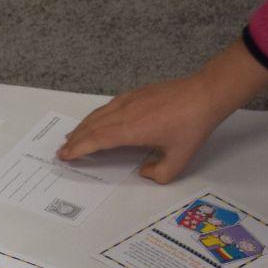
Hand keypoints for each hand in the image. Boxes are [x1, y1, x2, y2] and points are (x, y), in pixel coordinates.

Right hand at [57, 39, 267, 183]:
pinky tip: (95, 120)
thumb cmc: (192, 125)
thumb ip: (159, 174)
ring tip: (72, 137)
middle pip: (91, 127)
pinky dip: (95, 116)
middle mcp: (124, 114)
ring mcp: (128, 101)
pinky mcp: (135, 94)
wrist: (205, 93)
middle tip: (62, 151)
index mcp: (131, 131)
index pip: (96, 140)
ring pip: (97, 115)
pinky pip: (107, 106)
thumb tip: (144, 172)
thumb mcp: (180, 159)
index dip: (78, 149)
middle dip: (74, 140)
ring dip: (82, 127)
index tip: (65, 156)